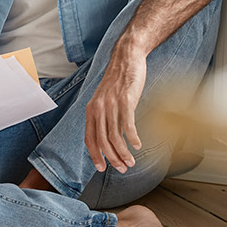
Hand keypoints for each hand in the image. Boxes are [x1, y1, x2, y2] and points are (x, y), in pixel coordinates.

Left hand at [84, 45, 146, 172]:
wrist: (126, 58)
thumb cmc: (118, 80)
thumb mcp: (105, 99)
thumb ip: (103, 116)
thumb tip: (108, 137)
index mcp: (92, 109)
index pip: (89, 138)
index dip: (95, 155)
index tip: (101, 168)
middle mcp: (99, 108)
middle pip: (102, 141)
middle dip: (112, 159)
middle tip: (122, 168)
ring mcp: (112, 104)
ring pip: (115, 136)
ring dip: (123, 153)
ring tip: (131, 162)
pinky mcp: (126, 100)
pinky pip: (128, 125)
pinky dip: (132, 138)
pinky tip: (137, 145)